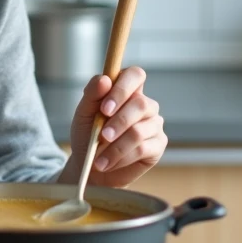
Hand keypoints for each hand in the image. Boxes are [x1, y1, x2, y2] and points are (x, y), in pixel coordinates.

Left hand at [68, 66, 166, 187]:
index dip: (122, 89)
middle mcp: (144, 104)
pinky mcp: (158, 145)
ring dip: (116, 146)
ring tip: (98, 159)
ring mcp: (154, 124)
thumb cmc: (87, 135)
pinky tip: (108, 164)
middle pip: (141, 104)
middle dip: (119, 122)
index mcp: (126, 90)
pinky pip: (142, 149)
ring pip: (140, 130)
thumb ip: (92, 94)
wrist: (90, 168)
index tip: (105, 108)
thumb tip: (105, 79)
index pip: (135, 75)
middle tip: (102, 136)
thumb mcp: (83, 114)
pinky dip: (121, 157)